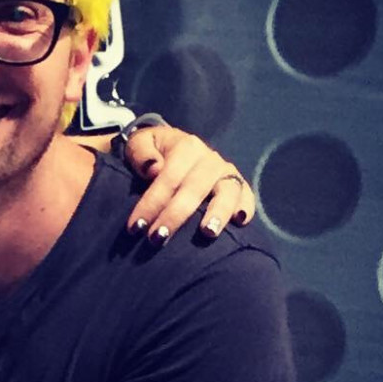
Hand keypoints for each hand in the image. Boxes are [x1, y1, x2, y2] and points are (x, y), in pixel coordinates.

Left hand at [123, 126, 253, 242]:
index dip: (151, 204)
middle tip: (158, 238)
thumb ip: (141, 153)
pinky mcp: (237, 183)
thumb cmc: (151, 151)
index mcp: (186, 146)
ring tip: (208, 233)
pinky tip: (239, 223)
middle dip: (175, 215)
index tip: (136, 227)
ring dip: (218, 212)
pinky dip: (246, 207)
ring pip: (227, 191)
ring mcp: (226, 171)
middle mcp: (210, 158)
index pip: (168, 178)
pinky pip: (246, 194)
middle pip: (194, 189)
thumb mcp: (139, 143)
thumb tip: (154, 169)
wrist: (169, 146)